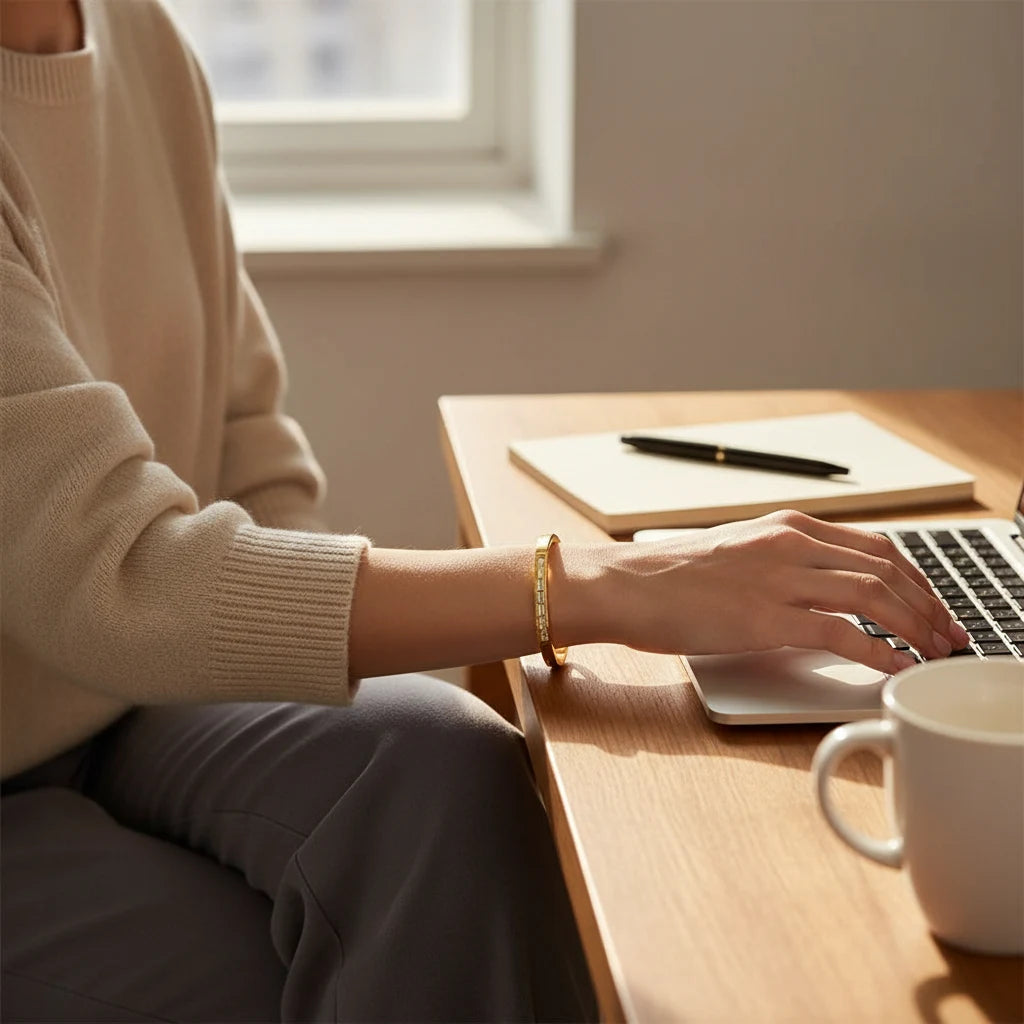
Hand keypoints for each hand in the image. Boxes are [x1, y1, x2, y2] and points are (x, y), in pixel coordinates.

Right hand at [590, 510, 968, 674]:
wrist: (626, 585)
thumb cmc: (671, 576)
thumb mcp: (738, 552)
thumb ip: (784, 562)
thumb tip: (822, 590)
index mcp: (787, 527)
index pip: (875, 546)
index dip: (915, 578)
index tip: (932, 603)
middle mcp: (791, 545)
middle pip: (885, 569)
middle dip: (928, 604)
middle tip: (947, 633)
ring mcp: (780, 580)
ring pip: (874, 598)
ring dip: (914, 627)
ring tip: (933, 652)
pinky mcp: (766, 619)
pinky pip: (843, 635)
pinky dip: (880, 652)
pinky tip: (895, 668)